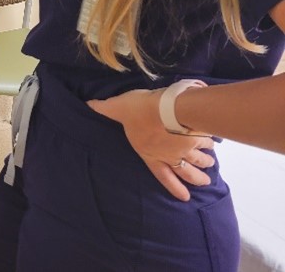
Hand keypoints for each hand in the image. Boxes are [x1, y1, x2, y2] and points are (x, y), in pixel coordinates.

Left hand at [88, 89, 214, 201]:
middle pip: (187, 172)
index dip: (174, 187)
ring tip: (210, 163)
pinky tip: (214, 143)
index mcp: (151, 154)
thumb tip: (87, 104)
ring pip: (200, 159)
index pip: (163, 175)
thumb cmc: (140, 111)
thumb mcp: (118, 108)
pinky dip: (211, 144)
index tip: (185, 197)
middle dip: (197, 178)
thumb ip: (104, 108)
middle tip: (205, 182)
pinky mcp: (200, 138)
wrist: (169, 108)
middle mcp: (171, 155)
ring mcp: (187, 148)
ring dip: (205, 162)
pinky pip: (207, 142)